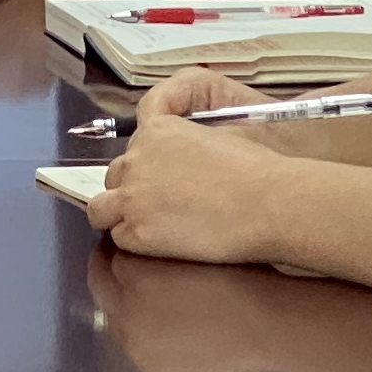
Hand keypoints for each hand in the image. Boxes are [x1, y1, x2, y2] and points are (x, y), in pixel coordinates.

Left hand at [85, 69, 294, 261]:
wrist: (269, 204)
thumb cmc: (256, 171)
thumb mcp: (220, 135)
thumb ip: (188, 142)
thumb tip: (181, 162)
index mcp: (158, 129)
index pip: (133, 143)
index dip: (143, 162)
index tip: (153, 176)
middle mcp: (137, 158)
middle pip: (116, 175)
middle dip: (132, 188)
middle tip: (159, 205)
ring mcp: (133, 196)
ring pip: (102, 208)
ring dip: (119, 214)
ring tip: (147, 226)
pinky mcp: (137, 231)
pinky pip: (120, 237)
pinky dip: (135, 240)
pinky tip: (160, 243)